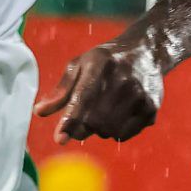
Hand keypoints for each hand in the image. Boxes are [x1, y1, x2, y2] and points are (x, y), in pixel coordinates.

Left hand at [37, 37, 164, 141]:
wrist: (147, 51)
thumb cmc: (106, 61)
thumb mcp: (80, 65)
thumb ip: (61, 90)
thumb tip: (39, 112)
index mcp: (100, 64)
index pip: (83, 96)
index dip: (71, 119)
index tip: (59, 138)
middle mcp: (122, 79)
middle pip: (95, 121)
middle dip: (82, 128)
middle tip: (80, 122)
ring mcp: (140, 94)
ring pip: (109, 131)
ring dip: (99, 130)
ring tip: (102, 112)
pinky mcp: (151, 108)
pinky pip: (124, 134)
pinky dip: (115, 132)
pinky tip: (117, 115)